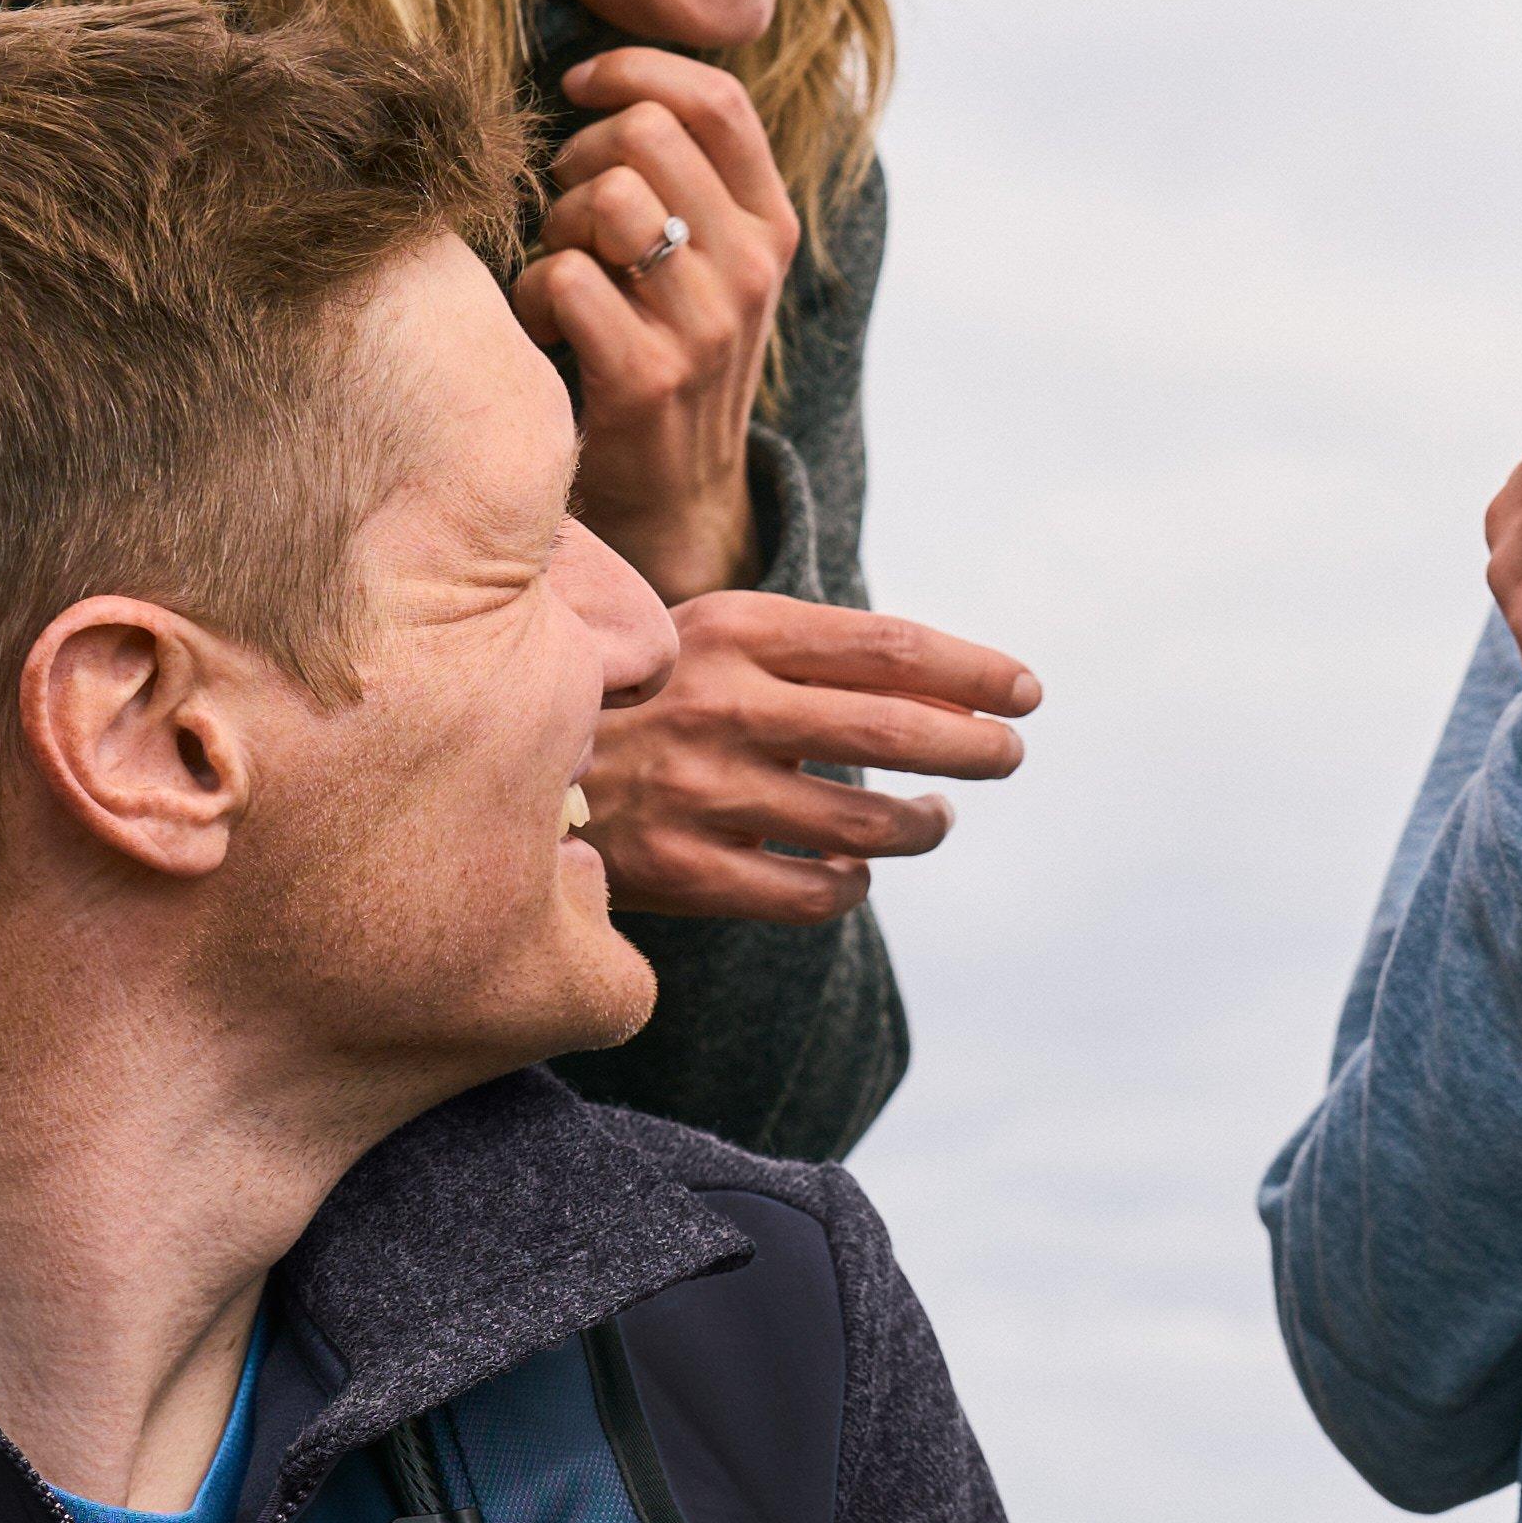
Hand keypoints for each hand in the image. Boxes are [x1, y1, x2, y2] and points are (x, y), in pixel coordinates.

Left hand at [520, 49, 800, 600]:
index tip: (580, 89)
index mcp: (771, 226)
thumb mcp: (709, 263)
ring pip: (607, 198)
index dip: (633, 70)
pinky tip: (547, 322)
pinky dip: (535, 291)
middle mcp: (752, 269)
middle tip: (570, 212)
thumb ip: (683, 178)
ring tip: (564, 269)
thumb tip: (605, 80)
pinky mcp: (648, 374)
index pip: (716, 100)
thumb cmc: (669, 352)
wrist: (678, 500)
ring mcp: (706, 324)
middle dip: (581, 158)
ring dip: (559, 225)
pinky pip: (565, 275)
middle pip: (644, 134)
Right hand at [583, 597, 1034, 926]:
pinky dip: (851, 887)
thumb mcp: (706, 636)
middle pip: (897, 732)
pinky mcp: (685, 871)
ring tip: (936, 817)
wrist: (498, 760)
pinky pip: (811, 894)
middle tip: (1006, 755)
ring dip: (923, 824)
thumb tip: (954, 688)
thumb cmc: (631, 692)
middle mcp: (724, 705)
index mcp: (734, 628)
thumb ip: (814, 653)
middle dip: (974, 747)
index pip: (891, 648)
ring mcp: (703, 793)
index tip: (1024, 691)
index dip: (975, 671)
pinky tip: (857, 873)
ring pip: (867, 826)